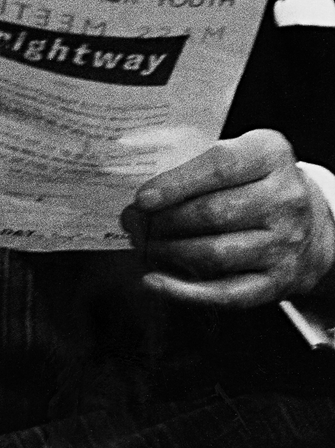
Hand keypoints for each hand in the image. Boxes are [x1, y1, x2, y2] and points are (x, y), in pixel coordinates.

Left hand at [121, 129, 334, 307]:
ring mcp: (284, 244)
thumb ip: (198, 164)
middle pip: (212, 214)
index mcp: (270, 155)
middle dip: (163, 222)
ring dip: (169, 252)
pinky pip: (226, 293)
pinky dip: (185, 292)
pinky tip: (156, 282)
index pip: (219, 167)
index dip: (176, 184)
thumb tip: (142, 195)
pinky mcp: (278, 282)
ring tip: (146, 245)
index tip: (142, 198)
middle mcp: (284, 199)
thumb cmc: (258, 183)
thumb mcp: (240, 155)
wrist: (313, 225)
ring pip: (214, 254)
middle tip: (134, 223)